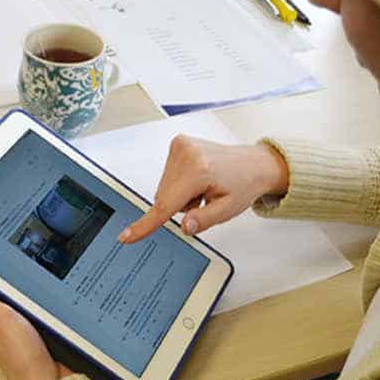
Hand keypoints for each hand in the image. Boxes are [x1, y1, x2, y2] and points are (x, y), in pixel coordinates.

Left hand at [0, 269, 71, 379]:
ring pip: (24, 304)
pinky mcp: (39, 335)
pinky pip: (40, 314)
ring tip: (37, 290)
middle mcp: (0, 327)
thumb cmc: (22, 359)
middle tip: (21, 274)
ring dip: (32, 297)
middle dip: (13, 285)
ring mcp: (21, 331)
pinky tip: (50, 307)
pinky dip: (46, 309)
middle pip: (4, 295)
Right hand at [119, 136, 288, 243]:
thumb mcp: (227, 210)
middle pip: (163, 197)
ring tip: (203, 188)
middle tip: (204, 199)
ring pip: (164, 188)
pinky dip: (179, 183)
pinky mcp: (178, 143)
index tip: (126, 236)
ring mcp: (180, 146)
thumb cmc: (243, 184)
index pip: (166, 205)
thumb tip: (184, 225)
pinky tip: (198, 178)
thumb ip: (204, 220)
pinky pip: (167, 176)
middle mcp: (186, 154)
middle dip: (179, 206)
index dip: (145, 224)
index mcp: (199, 171)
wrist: (253, 164)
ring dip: (179, 195)